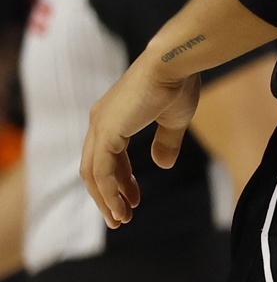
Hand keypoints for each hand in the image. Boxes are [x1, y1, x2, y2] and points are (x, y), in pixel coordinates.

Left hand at [82, 58, 200, 227]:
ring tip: (121, 219)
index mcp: (113, 116)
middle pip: (94, 169)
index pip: (108, 157)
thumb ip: (166, 142)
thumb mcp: (174, 119)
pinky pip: (102, 171)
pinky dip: (109, 192)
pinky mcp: (106, 133)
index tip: (133, 199)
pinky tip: (122, 206)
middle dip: (108, 195)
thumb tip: (163, 165)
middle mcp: (100, 122)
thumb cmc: (178, 83)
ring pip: (94, 174)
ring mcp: (100, 127)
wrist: (174, 62)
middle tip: (122, 217)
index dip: (120, 180)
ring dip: (106, 200)